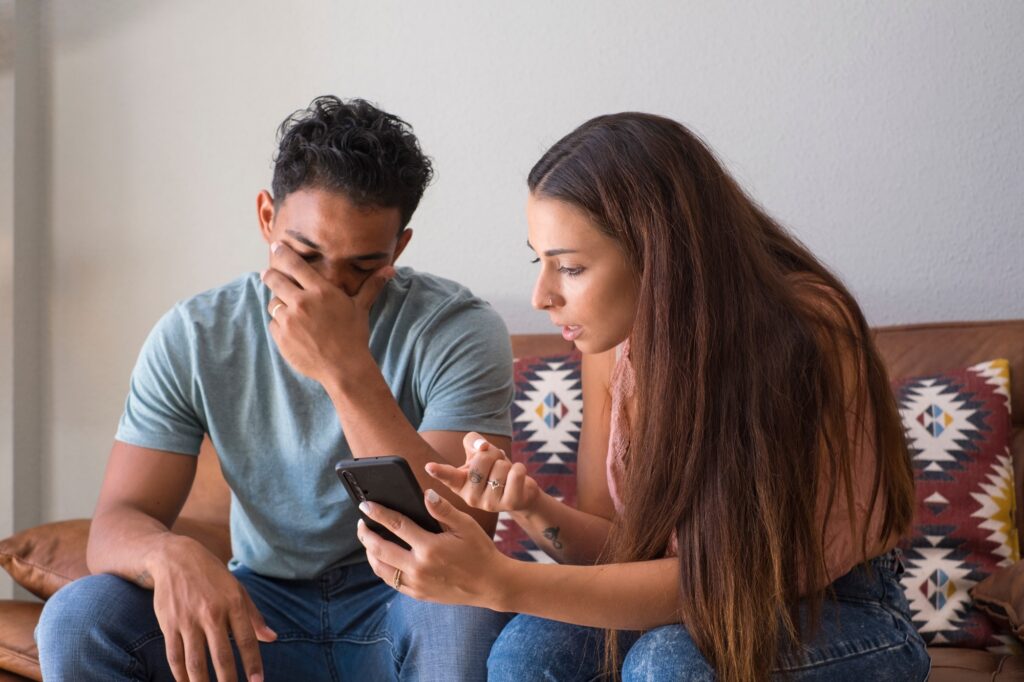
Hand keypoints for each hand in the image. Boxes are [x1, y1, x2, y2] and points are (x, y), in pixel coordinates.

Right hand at [147, 535, 275, 681]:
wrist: (175, 558)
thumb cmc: (212, 576)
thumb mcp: (238, 589)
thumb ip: (254, 616)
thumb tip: (272, 638)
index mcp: (233, 603)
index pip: (246, 640)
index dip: (253, 664)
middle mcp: (211, 613)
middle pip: (221, 656)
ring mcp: (188, 621)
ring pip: (195, 662)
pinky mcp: (169, 625)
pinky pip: (175, 657)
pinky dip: (181, 676)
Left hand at [260, 242, 392, 382]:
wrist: (344, 368)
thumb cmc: (354, 336)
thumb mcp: (361, 308)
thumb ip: (371, 286)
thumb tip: (391, 269)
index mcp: (320, 291)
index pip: (294, 264)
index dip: (282, 253)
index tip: (276, 247)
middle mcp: (302, 302)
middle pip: (275, 279)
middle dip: (270, 275)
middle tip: (268, 274)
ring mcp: (289, 320)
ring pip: (273, 303)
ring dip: (279, 304)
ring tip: (290, 311)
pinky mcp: (281, 337)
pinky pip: (273, 323)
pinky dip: (280, 324)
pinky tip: (294, 331)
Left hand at [356, 489, 509, 608]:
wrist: (491, 584)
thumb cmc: (480, 551)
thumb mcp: (466, 526)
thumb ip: (443, 510)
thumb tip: (425, 494)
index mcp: (430, 548)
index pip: (396, 525)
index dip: (378, 513)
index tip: (365, 505)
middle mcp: (419, 568)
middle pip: (380, 549)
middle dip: (366, 534)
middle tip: (361, 524)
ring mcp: (417, 584)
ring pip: (381, 569)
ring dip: (370, 553)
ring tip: (369, 540)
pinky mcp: (418, 594)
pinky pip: (392, 581)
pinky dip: (382, 568)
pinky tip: (383, 558)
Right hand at [425, 432, 540, 513]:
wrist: (519, 493)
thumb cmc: (494, 471)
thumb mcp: (479, 454)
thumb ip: (473, 442)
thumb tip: (481, 446)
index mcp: (459, 483)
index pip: (447, 475)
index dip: (438, 471)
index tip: (429, 467)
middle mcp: (470, 496)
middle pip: (482, 459)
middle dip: (493, 455)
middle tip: (495, 465)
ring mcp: (489, 503)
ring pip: (500, 466)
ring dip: (507, 464)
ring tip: (506, 475)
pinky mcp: (509, 503)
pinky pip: (515, 474)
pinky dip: (519, 468)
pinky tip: (516, 477)